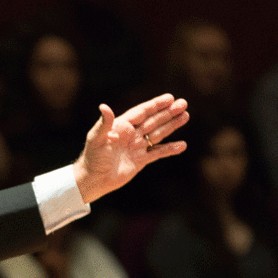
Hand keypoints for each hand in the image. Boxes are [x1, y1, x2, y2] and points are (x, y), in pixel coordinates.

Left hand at [73, 93, 188, 203]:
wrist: (93, 179)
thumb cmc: (92, 157)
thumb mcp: (96, 138)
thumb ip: (103, 123)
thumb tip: (104, 106)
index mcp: (121, 126)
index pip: (141, 112)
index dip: (155, 105)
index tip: (169, 98)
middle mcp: (131, 134)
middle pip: (153, 121)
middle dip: (168, 112)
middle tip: (183, 104)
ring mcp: (137, 147)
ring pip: (158, 133)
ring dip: (171, 125)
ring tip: (185, 116)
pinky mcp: (141, 160)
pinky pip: (158, 153)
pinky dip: (170, 149)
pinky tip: (182, 145)